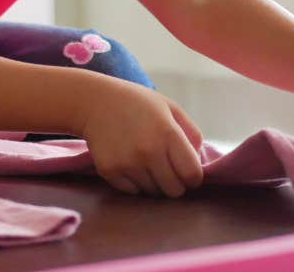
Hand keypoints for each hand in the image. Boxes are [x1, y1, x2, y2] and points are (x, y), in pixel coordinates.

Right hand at [80, 79, 203, 197]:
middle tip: (165, 167)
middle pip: (174, 190)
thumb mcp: (168, 107)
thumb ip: (192, 133)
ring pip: (154, 193)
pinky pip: (133, 192)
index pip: (193, 175)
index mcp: (167, 132)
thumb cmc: (136, 102)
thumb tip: (200, 163)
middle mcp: (148, 150)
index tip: (186, 171)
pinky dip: (134, 183)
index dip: (193, 177)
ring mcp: (128, 162)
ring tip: (144, 161)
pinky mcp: (110, 170)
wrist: (94, 101)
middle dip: (174, 183)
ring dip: (153, 183)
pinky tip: (128, 162)